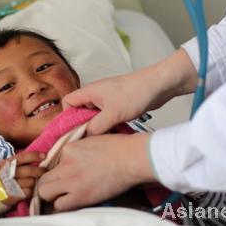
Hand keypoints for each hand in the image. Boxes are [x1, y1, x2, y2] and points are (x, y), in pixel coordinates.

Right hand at [0, 151, 45, 197]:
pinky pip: (28, 192)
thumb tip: (35, 157)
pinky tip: (28, 189)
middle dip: (39, 171)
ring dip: (34, 182)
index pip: (22, 157)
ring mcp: (10, 185)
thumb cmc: (0, 178)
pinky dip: (31, 191)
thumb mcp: (4, 166)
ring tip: (33, 181)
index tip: (44, 155)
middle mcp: (8, 173)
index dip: (34, 155)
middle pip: (29, 171)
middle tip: (44, 171)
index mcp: (6, 164)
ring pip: (31, 182)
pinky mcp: (13, 196)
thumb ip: (17, 162)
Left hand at [38, 133, 154, 211]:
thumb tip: (70, 159)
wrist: (130, 158)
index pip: (50, 163)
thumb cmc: (118, 148)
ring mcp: (71, 180)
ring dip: (53, 195)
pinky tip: (73, 202)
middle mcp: (65, 164)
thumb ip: (76, 151)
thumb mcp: (90, 141)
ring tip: (64, 196)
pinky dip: (63, 205)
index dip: (57, 171)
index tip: (64, 175)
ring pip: (44, 192)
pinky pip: (59, 205)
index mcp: (68, 149)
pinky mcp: (79, 195)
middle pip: (42, 178)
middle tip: (59, 188)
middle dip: (49, 184)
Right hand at [63, 49, 197, 134]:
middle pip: (79, 111)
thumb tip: (82, 138)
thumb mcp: (112, 114)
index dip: (67, 117)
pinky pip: (105, 117)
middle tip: (88, 139)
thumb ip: (95, 127)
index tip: (73, 131)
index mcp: (89, 91)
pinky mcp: (117, 104)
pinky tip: (114, 133)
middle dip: (82, 125)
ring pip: (93, 116)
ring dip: (97, 127)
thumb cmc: (134, 94)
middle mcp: (95, 94)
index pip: (67, 103)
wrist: (158, 85)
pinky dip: (107, 125)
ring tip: (103, 138)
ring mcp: (106, 99)